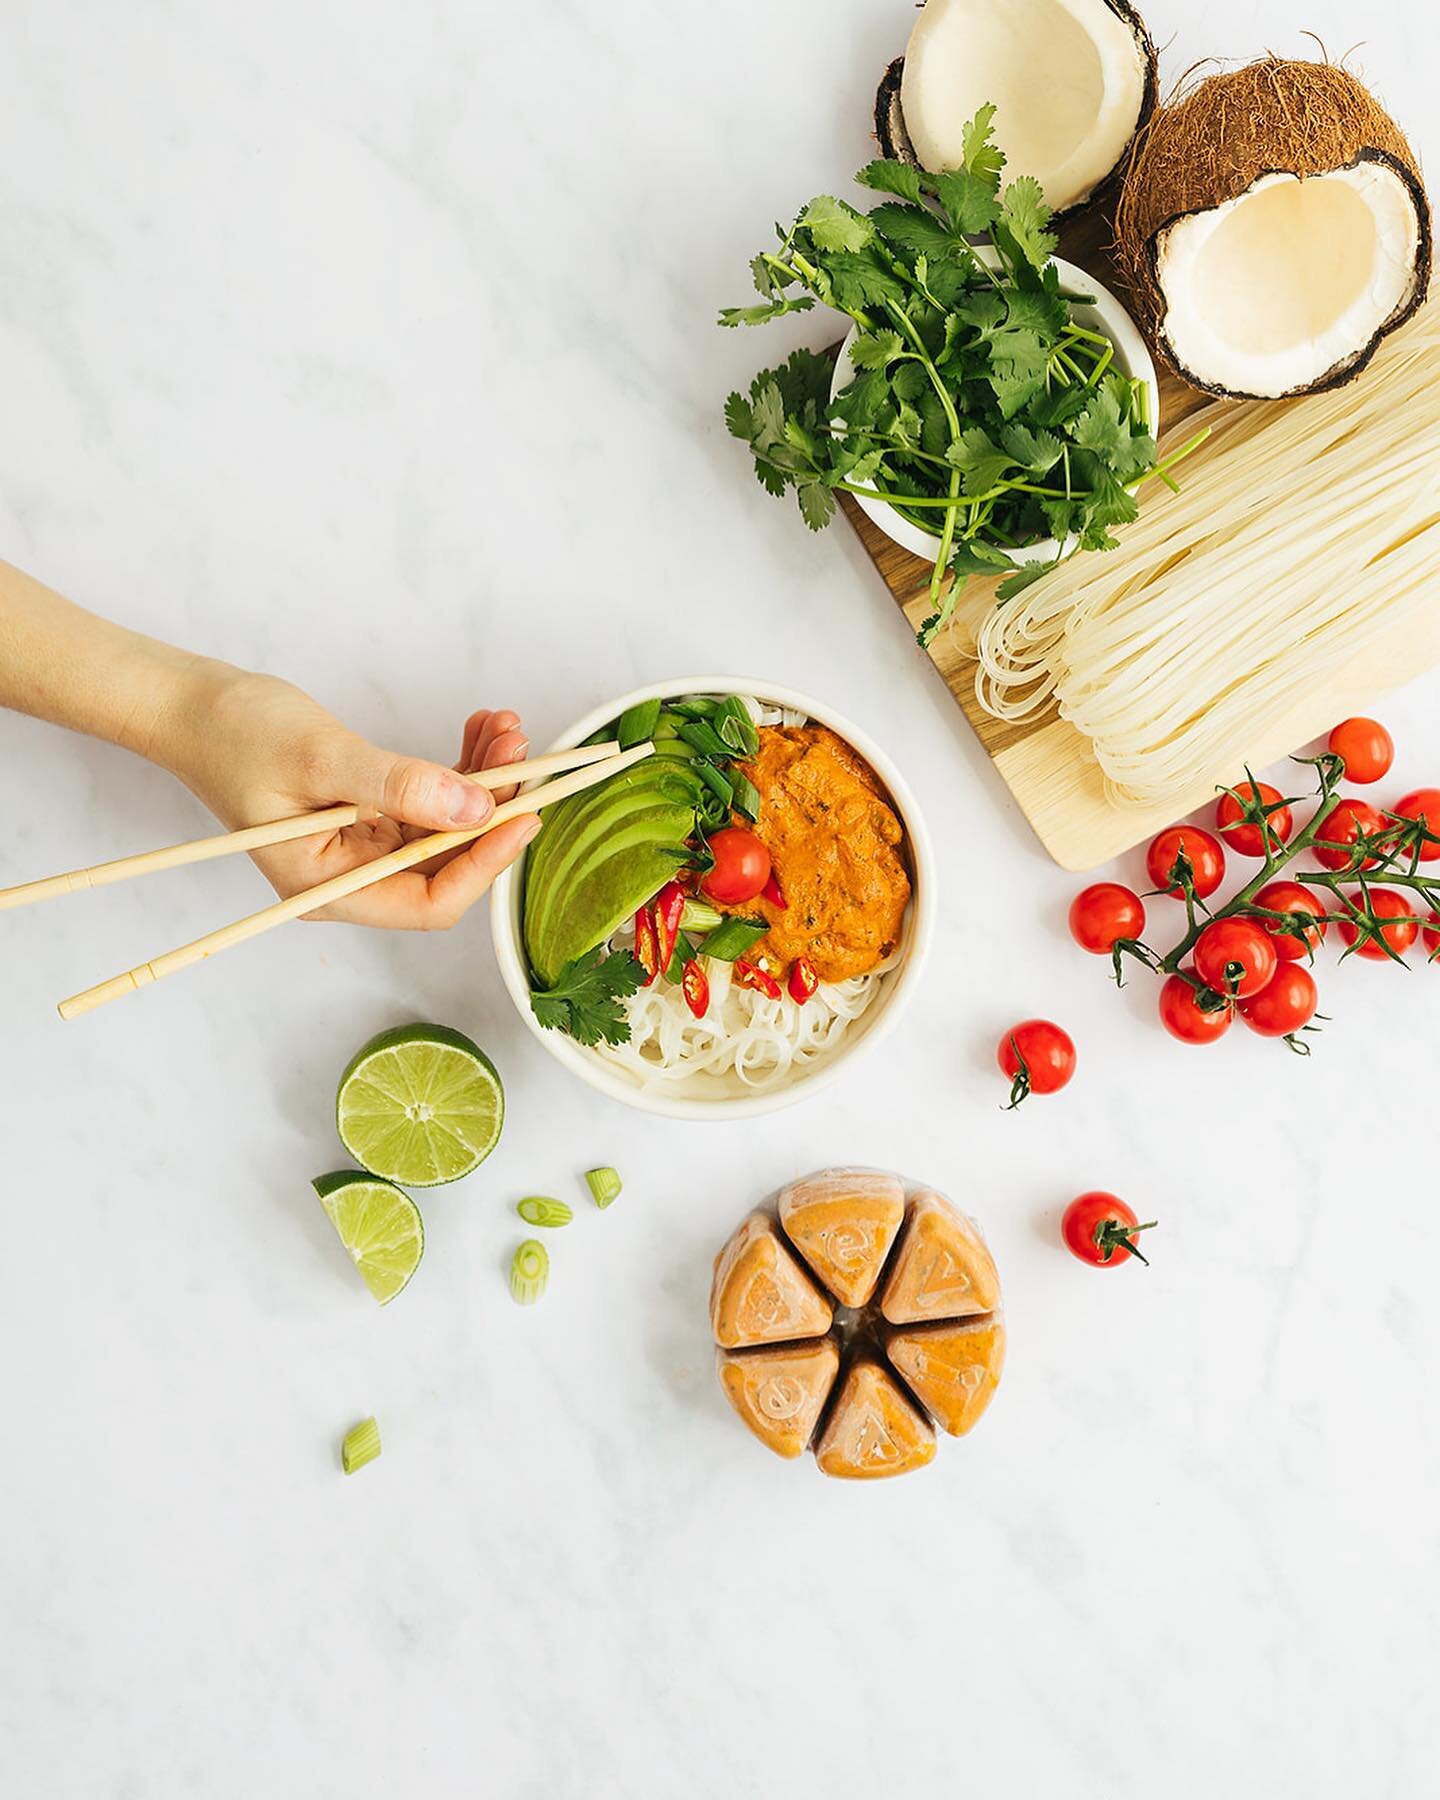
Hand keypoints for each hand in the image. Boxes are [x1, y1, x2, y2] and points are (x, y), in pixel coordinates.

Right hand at [168, 670, 539, 928]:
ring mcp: (361, 849)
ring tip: (504, 730)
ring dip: (482, 781)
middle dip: (491, 810)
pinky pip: (430, 803)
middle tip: (521, 753)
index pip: (426, 901)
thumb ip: (398, 785)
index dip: (482, 865)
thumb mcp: (321, 757)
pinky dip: (458, 770)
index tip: (521, 818)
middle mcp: (350, 879)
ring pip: (445, 828)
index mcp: (328, 889)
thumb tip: (473, 808)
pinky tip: (478, 733)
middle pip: (445, 863)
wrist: (194, 707)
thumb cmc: (235, 734)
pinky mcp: (370, 817)